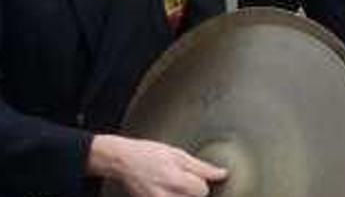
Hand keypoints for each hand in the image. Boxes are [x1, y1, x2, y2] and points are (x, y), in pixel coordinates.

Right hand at [88, 135, 227, 196]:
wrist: (122, 161)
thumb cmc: (147, 153)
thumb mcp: (176, 153)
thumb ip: (201, 167)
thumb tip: (222, 174)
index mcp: (176, 180)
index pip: (203, 191)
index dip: (198, 181)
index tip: (190, 175)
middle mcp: (167, 196)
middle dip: (190, 190)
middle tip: (178, 179)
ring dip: (181, 195)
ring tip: (170, 185)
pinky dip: (171, 196)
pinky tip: (164, 189)